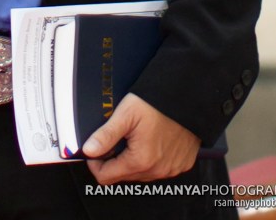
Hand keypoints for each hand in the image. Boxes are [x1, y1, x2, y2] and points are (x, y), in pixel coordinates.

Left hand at [83, 93, 200, 183]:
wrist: (186, 97)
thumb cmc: (157, 103)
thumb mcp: (126, 114)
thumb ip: (105, 135)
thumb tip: (88, 150)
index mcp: (140, 160)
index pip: (106, 177)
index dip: (95, 163)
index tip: (95, 151)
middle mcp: (157, 170)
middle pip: (123, 176)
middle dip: (115, 160)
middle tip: (117, 138)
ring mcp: (171, 169)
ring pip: (141, 174)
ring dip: (133, 160)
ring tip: (135, 137)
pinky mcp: (181, 165)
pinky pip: (159, 169)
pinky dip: (151, 159)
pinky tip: (151, 141)